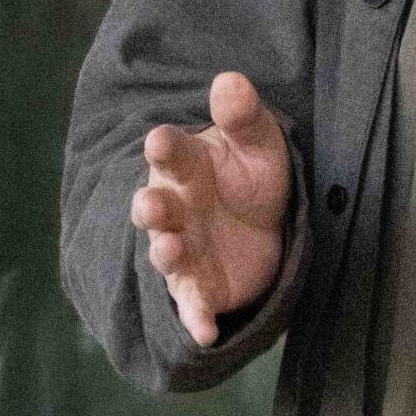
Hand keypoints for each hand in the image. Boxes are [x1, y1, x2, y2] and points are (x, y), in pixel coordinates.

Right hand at [129, 71, 291, 348]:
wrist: (265, 225)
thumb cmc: (252, 175)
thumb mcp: (258, 143)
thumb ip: (243, 116)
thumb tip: (230, 80)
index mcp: (184, 165)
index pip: (169, 153)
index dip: (165, 148)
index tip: (161, 140)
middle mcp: (175, 208)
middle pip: (154, 207)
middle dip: (150, 207)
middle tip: (150, 204)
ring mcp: (183, 250)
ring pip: (166, 255)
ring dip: (165, 254)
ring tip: (169, 249)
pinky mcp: (201, 289)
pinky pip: (194, 306)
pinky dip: (196, 321)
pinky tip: (205, 334)